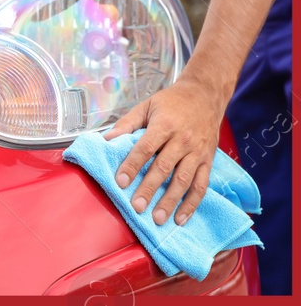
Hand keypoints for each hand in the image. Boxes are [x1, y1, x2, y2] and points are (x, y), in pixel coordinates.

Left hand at [104, 78, 227, 225]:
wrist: (206, 95)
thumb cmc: (172, 102)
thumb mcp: (146, 106)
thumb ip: (126, 124)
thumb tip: (105, 140)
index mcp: (165, 125)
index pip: (146, 148)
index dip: (132, 165)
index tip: (120, 181)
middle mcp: (183, 140)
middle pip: (164, 168)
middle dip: (150, 189)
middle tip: (137, 207)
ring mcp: (198, 152)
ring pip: (184, 180)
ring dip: (171, 201)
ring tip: (157, 219)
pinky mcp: (208, 161)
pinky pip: (202, 185)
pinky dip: (192, 204)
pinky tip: (180, 218)